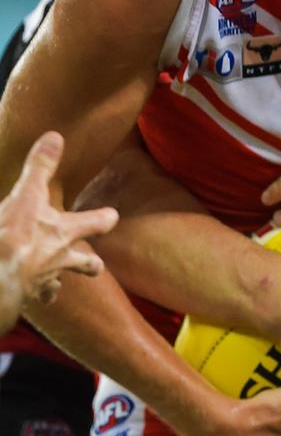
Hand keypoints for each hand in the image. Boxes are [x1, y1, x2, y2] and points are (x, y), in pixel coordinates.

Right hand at [0, 131, 117, 306]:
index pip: (96, 223)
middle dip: (90, 265)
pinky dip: (28, 295)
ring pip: (55, 286)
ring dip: (55, 285)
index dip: (105, 218)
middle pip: (85, 264)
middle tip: (96, 266)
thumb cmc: (12, 235)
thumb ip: (41, 166)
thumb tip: (56, 136)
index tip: (112, 216)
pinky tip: (23, 294)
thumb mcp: (27, 194)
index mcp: (65, 232)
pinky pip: (30, 298)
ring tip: (54, 288)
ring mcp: (42, 281)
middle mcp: (60, 259)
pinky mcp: (22, 296)